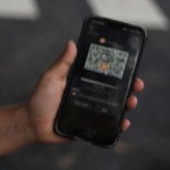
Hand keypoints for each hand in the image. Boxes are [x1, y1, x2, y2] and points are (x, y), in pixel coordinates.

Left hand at [24, 40, 144, 143]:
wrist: (33, 123)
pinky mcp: (91, 126)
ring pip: (116, 108)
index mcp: (83, 82)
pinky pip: (109, 126)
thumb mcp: (51, 78)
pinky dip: (119, 125)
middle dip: (130, 87)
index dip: (119, 71)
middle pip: (115, 91)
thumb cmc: (40, 98)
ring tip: (131, 101)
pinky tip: (124, 122)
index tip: (130, 65)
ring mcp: (92, 112)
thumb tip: (71, 43)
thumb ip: (63, 63)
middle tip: (137, 84)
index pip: (105, 75)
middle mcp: (90, 96)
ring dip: (128, 104)